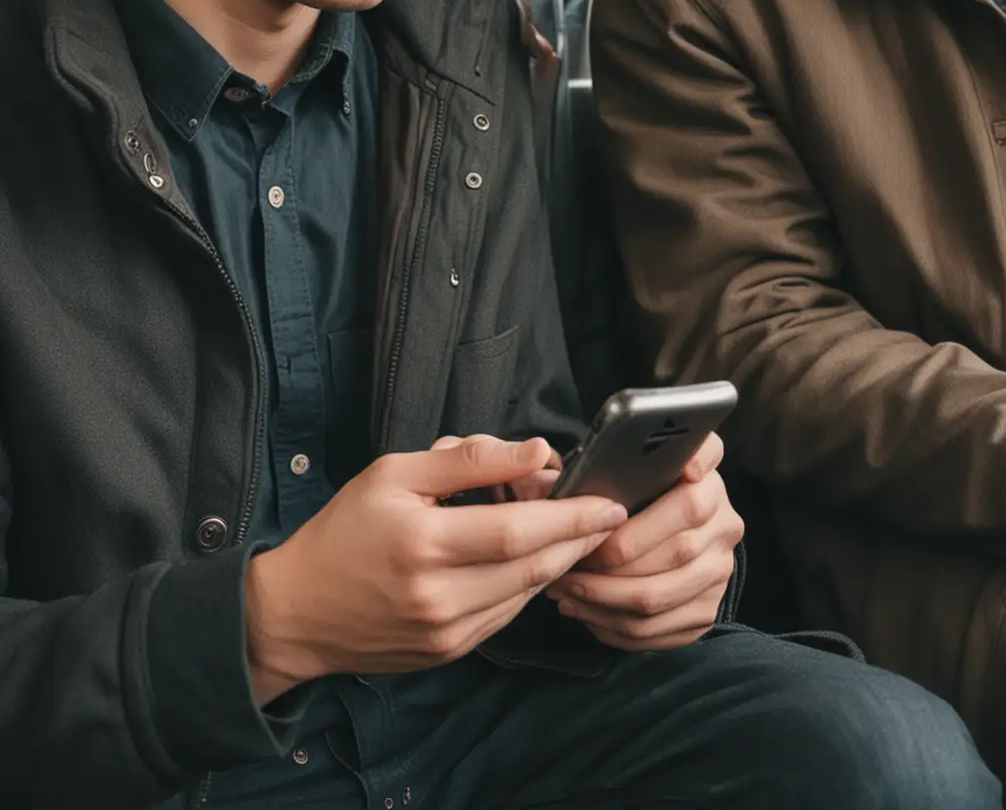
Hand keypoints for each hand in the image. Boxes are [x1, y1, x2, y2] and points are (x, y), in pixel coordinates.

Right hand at [245, 435, 625, 704]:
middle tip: (610, 511)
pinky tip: (537, 558)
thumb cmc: (345, 531)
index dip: (571, 517)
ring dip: (560, 560)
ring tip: (578, 528)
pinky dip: (530, 584)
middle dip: (580, 537)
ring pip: (527, 593)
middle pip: (533, 566)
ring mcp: (446, 631)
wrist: (295, 613)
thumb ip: (470, 460)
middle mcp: (438, 596)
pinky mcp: (450, 652)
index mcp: (423, 543)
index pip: (516, 532)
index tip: (610, 501)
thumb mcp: (396, 474)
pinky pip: (508, 614)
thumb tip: (537, 452)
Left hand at [543, 432, 743, 651]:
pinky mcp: (706, 610)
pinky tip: (584, 610)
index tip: (599, 527)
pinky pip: (654, 632)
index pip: (688, 506)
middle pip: (667, 557)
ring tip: (565, 590)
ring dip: (601, 600)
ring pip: (655, 600)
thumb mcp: (655, 456)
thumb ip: (655, 448)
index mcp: (711, 486)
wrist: (680, 519)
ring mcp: (719, 574)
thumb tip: (670, 462)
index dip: (641, 525)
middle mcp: (725, 529)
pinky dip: (610, 626)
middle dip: (607, 566)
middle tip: (564, 564)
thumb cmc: (649, 484)